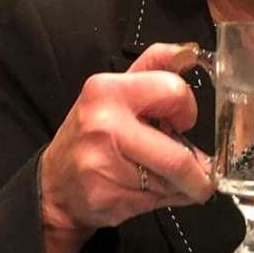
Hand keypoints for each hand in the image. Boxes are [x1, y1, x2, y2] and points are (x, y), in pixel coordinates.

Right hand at [39, 42, 213, 252]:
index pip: (174, 91)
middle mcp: (103, 124)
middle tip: (198, 171)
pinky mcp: (106, 195)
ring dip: (182, 186)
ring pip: (170, 182)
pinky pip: (156, 200)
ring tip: (166, 179)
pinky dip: (166, 199)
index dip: (188, 110)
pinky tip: (148, 190)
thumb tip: (190, 52)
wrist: (55, 184)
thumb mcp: (115, 91)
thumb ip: (153, 68)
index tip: (183, 121)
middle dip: (197, 171)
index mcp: (108, 90)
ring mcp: (103, 163)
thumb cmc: (91, 135)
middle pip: (178, 157)